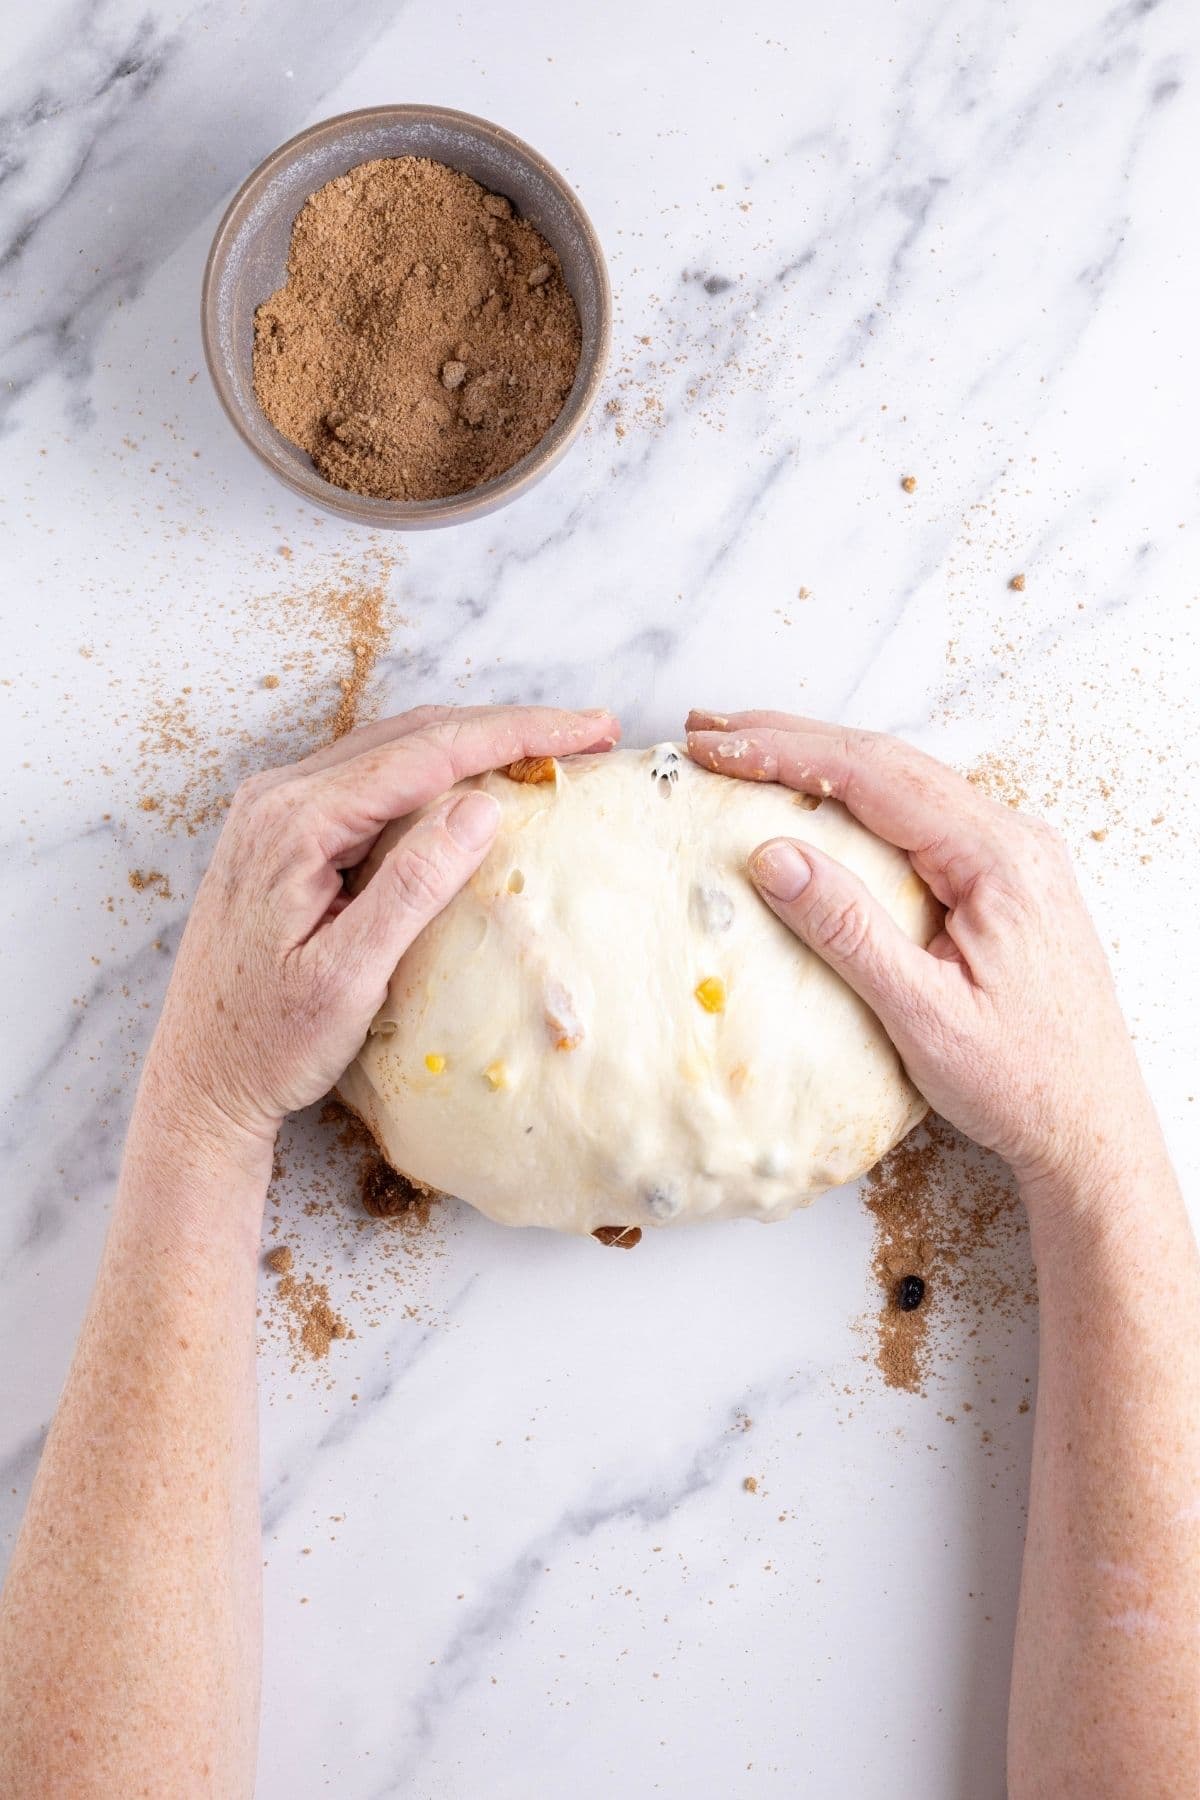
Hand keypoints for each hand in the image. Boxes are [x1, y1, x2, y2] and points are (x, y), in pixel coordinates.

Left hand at [142, 704, 619, 1153]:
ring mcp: (275, 809)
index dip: (517, 734)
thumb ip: (412, 887)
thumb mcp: (348, 976)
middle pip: (413, 734)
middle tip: (588, 733)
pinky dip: (433, 770)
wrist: (197, 1080)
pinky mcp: (281, 831)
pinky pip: (370, 777)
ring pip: (393, 749)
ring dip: (472, 743)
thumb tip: (481, 807)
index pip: (427, 754)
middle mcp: (278, 797)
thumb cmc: (268, 1043)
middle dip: (506, 727)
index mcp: (295, 822)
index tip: (589, 730)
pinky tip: (474, 784)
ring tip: (547, 749)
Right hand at [686, 710, 1160, 1200]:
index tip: (714, 749)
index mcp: (998, 857)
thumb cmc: (1020, 1082)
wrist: (1093, 1128)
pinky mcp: (1002, 880)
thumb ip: (848, 930)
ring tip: (744, 751)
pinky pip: (918, 817)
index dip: (785, 754)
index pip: (874, 777)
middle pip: (886, 762)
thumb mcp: (923, 1015)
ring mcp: (1011, 855)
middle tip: (708, 733)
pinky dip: (854, 800)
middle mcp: (1012, 838)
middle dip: (791, 741)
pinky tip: (813, 802)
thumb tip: (773, 855)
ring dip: (820, 763)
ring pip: (901, 783)